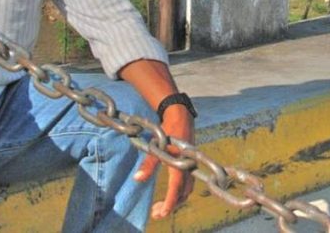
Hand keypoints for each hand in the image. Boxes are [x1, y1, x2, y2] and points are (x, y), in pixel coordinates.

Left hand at [133, 105, 195, 219]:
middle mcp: (189, 168)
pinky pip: (187, 185)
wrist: (180, 116)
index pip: (176, 189)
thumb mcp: (156, 145)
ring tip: (159, 207)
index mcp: (180, 164)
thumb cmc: (167, 130)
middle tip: (155, 213)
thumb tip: (137, 179)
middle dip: (170, 206)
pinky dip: (179, 194)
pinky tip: (169, 194)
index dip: (169, 203)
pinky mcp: (190, 166)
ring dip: (174, 201)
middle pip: (182, 194)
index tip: (161, 213)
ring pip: (186, 191)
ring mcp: (191, 167)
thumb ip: (148, 163)